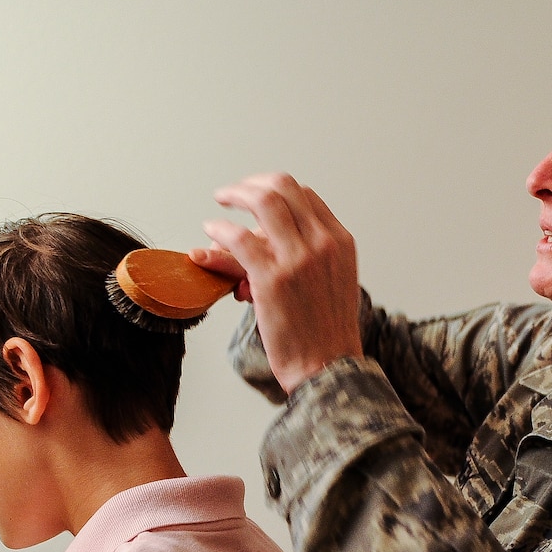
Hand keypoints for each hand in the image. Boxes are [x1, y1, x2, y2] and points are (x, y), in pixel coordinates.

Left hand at [203, 173, 362, 393]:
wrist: (328, 367)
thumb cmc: (326, 332)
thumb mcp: (333, 282)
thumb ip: (313, 256)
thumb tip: (276, 239)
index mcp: (340, 241)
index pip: (305, 195)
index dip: (275, 190)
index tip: (256, 197)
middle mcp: (322, 243)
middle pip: (283, 187)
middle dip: (251, 184)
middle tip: (233, 193)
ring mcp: (298, 258)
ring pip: (262, 202)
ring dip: (235, 194)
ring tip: (220, 200)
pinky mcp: (271, 278)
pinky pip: (239, 237)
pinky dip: (220, 229)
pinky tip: (211, 230)